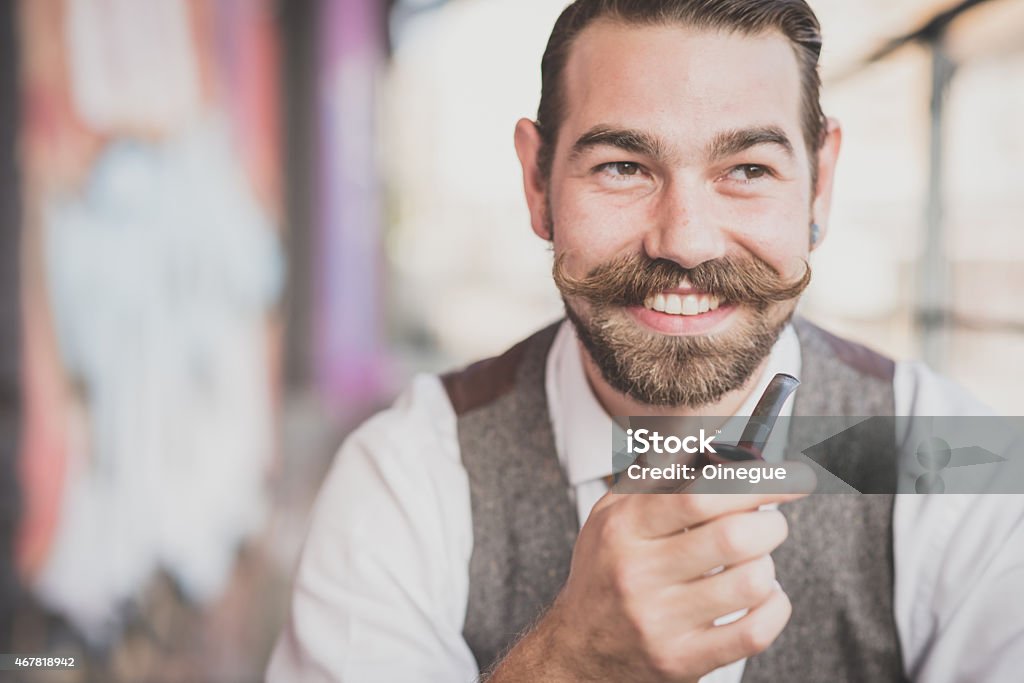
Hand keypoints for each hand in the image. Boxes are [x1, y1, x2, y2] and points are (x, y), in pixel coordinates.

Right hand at [490, 462, 814, 681]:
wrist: (577, 649)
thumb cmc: (605, 573)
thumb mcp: (613, 515)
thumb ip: (657, 477)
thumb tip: (713, 444)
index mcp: (624, 528)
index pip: (701, 496)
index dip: (758, 483)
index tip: (792, 479)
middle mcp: (637, 573)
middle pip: (734, 537)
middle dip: (770, 526)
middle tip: (769, 525)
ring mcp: (659, 621)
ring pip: (752, 583)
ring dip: (767, 568)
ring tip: (754, 564)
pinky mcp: (681, 661)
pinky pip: (754, 632)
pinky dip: (774, 608)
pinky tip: (761, 599)